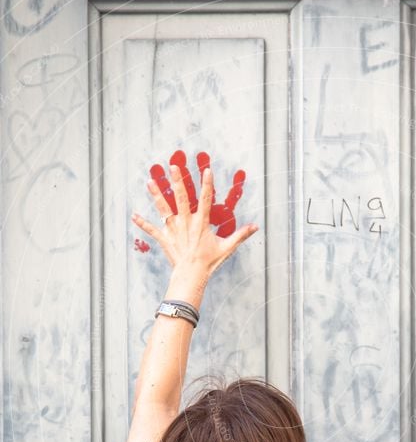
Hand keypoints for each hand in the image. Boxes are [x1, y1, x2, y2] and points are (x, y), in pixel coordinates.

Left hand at [131, 149, 257, 274]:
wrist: (191, 275)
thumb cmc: (209, 262)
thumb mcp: (227, 247)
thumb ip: (241, 235)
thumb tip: (256, 227)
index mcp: (201, 223)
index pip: (205, 199)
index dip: (207, 184)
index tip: (206, 169)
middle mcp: (186, 223)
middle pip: (180, 198)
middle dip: (177, 181)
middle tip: (172, 166)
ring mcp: (173, 230)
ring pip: (163, 209)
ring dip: (156, 195)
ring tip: (149, 181)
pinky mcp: (165, 238)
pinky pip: (152, 229)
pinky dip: (143, 223)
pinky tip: (133, 216)